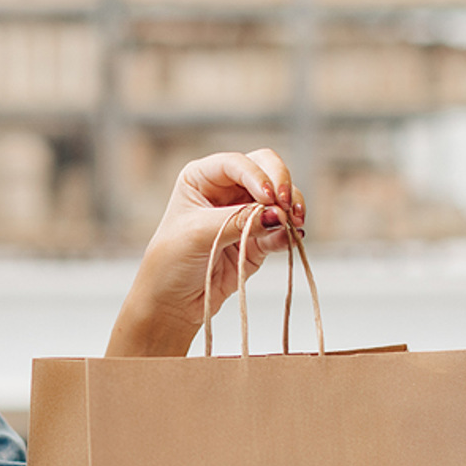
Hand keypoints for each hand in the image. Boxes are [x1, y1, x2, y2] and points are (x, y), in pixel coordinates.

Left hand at [109, 150, 305, 356]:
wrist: (173, 302)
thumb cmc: (171, 262)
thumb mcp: (198, 234)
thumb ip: (237, 221)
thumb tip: (277, 215)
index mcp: (203, 177)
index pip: (237, 163)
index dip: (257, 175)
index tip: (268, 196)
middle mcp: (226, 189)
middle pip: (267, 169)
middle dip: (281, 184)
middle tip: (287, 206)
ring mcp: (246, 213)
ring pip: (281, 197)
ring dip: (291, 207)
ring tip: (294, 224)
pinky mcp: (259, 239)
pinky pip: (282, 229)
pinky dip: (291, 232)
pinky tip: (293, 238)